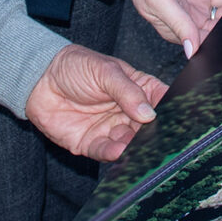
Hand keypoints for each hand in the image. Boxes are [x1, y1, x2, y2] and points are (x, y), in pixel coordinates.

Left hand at [25, 43, 168, 161]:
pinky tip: (119, 151)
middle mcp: (128, 112)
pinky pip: (106, 152)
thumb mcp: (105, 71)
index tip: (182, 118)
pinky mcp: (92, 144)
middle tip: (160, 139)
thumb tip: (149, 113)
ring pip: (130, 143)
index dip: (172, 109)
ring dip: (135, 147)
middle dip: (155, 134)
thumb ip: (126, 91)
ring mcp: (111, 129)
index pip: (161, 101)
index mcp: (137, 89)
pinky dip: (114, 154)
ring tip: (137, 146)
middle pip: (149, 128)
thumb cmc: (74, 66)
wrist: (39, 79)